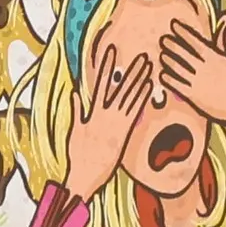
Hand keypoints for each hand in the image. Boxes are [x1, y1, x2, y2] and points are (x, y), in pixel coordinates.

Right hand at [65, 45, 152, 200]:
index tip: (111, 50)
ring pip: (130, 96)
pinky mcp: (125, 132)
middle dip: (131, 70)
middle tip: (142, 55)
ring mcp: (116, 122)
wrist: (85, 175)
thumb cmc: (78, 156)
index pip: (101, 83)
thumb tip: (75, 93)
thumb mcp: (75, 131)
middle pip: (121, 87)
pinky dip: (142, 98)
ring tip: (149, 66)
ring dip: (140, 80)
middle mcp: (106, 114)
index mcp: (94, 112)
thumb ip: (76, 111)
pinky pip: (136, 111)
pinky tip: (150, 87)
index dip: (107, 65)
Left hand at [158, 17, 225, 123]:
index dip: (182, 31)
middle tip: (163, 39)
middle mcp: (202, 67)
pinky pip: (176, 85)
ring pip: (176, 67)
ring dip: (167, 60)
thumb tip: (225, 19)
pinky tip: (162, 75)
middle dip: (171, 44)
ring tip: (162, 55)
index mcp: (213, 56)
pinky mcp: (193, 95)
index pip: (194, 40)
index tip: (173, 25)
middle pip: (182, 52)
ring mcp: (197, 81)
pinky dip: (168, 79)